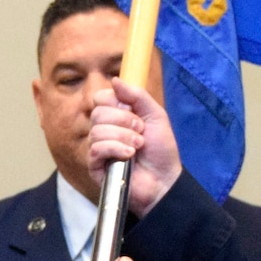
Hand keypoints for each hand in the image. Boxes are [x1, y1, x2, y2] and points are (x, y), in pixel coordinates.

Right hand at [88, 75, 181, 216]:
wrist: (164, 180)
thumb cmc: (161, 151)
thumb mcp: (155, 115)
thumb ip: (137, 95)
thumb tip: (115, 79)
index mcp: (116, 116)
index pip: (100, 98)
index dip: (116, 102)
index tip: (135, 113)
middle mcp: (104, 130)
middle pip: (98, 112)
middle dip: (123, 120)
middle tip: (141, 132)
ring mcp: (99, 148)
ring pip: (97, 130)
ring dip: (123, 136)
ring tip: (138, 146)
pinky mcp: (96, 166)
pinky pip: (96, 148)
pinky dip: (115, 149)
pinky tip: (129, 156)